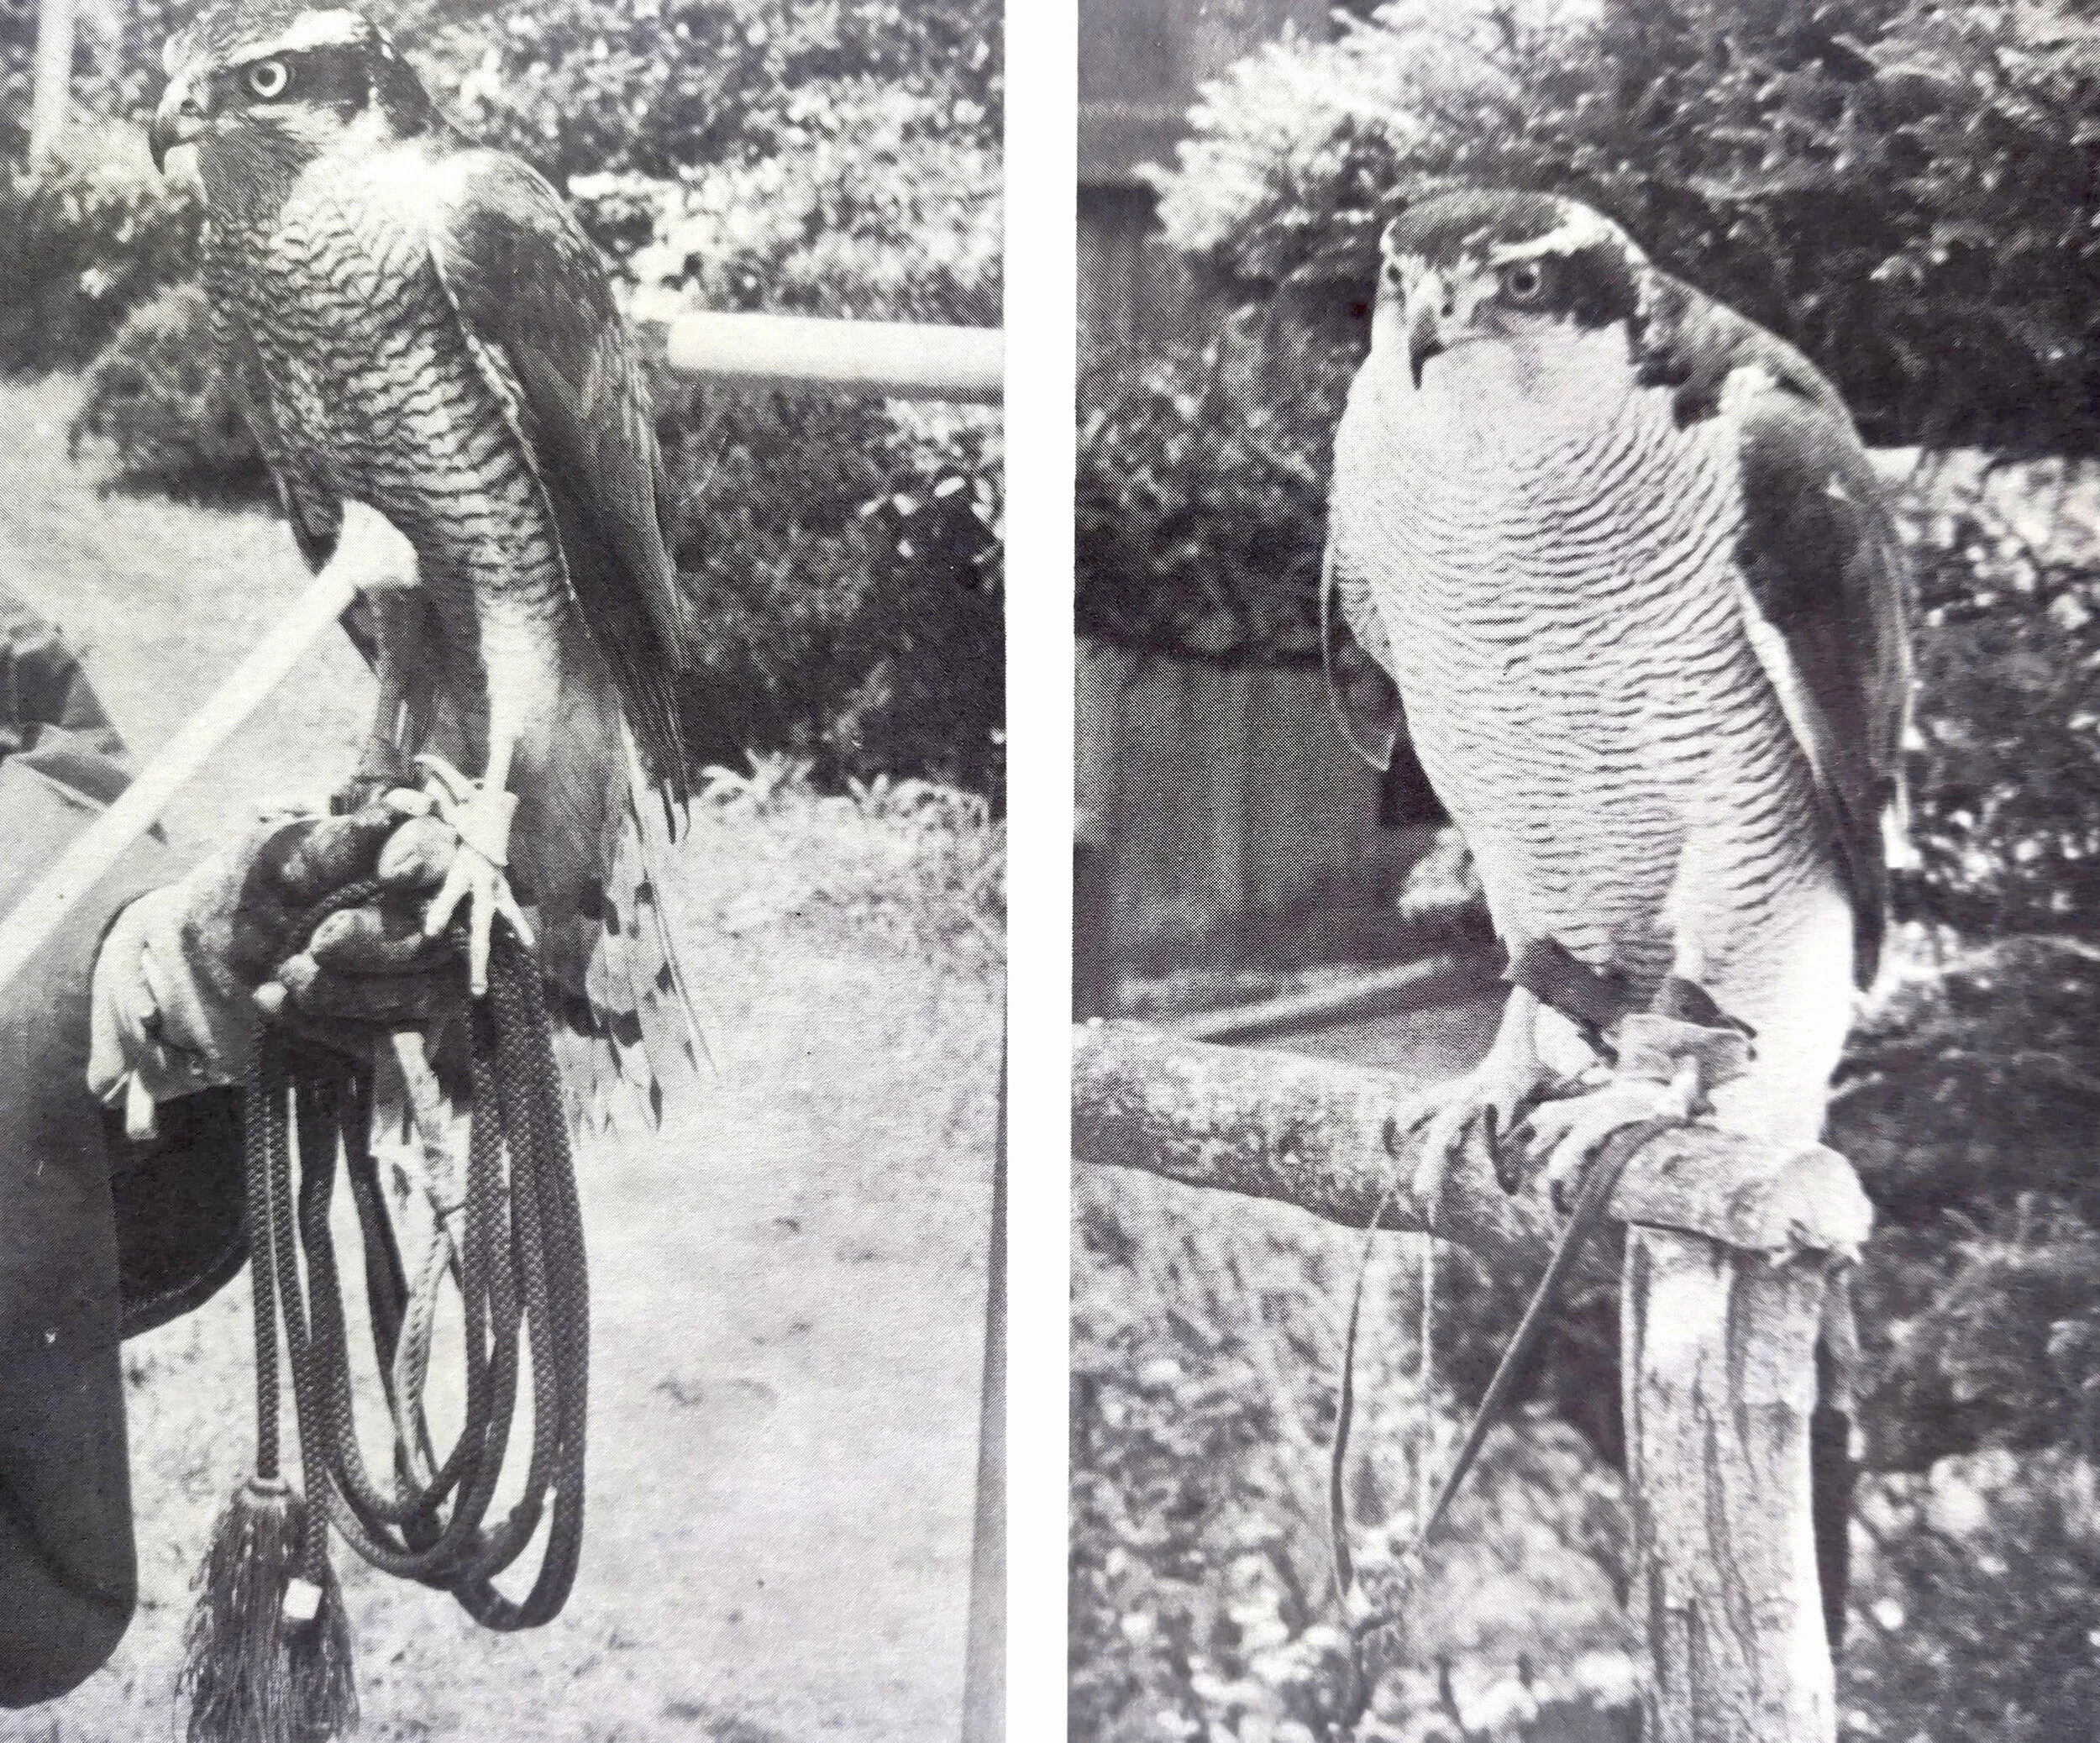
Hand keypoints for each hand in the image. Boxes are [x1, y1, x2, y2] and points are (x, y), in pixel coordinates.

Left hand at [89, 799, 471, 1133]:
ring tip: (285, 975)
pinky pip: (389, 1043)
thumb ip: (338, 842)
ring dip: (351, 991)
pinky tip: (275, 1003)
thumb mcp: (276, 857)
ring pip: (427, 996)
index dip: (429, 863)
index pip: (447, 856)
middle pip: (443, 936)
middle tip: (318, 941)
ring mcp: (417, 983)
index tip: (392, 873)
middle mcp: (426, 923)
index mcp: (404, 864)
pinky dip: (328, 1027)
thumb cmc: (245, 893)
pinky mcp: (393, 1037)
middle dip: (381, 941)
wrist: (193, 965)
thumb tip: (402, 810)